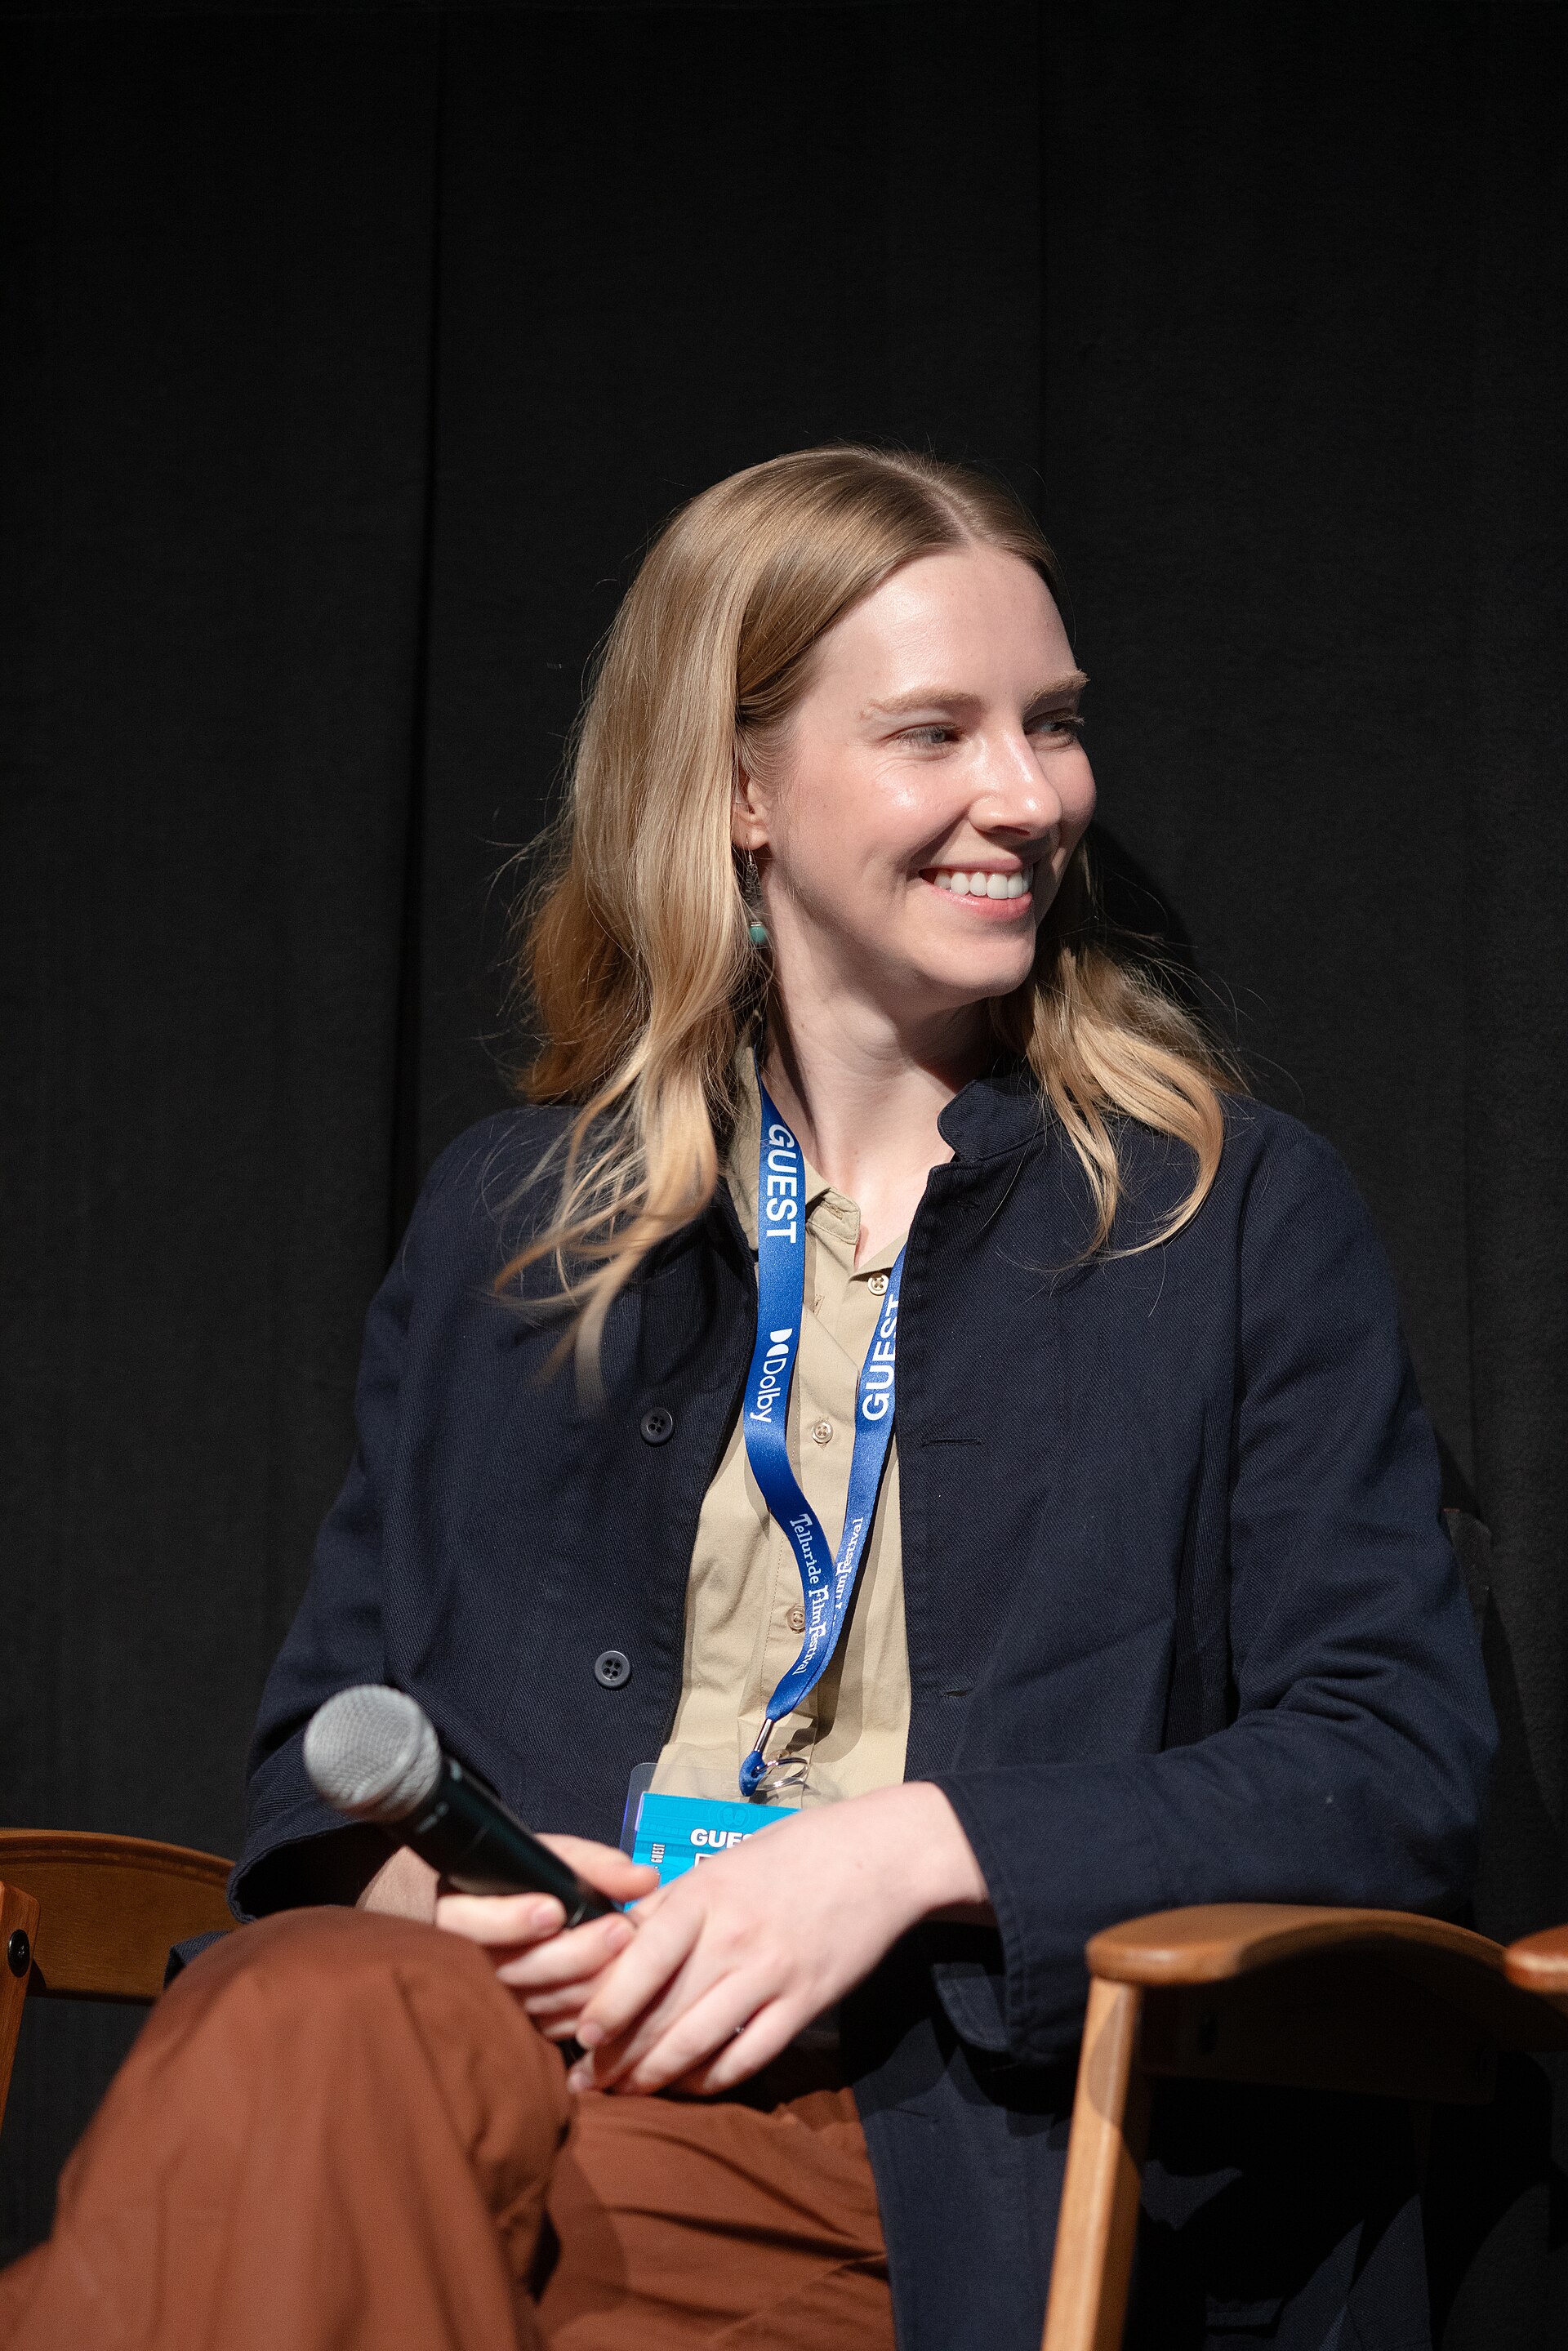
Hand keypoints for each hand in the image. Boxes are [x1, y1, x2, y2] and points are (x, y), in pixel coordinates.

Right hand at [434, 1836, 658, 2041]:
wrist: (528, 1910)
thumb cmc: (535, 1878)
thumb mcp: (557, 1857)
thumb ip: (595, 1866)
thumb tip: (643, 1879)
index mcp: (461, 1908)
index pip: (470, 1923)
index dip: (510, 1921)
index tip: (555, 1910)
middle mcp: (469, 1959)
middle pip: (511, 1969)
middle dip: (572, 1952)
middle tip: (620, 1930)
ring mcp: (494, 1997)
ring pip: (535, 2001)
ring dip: (587, 1982)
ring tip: (630, 1955)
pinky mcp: (520, 2021)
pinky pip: (551, 2025)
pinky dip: (585, 2009)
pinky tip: (619, 1991)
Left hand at [570, 1781, 987, 2097]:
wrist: (879, 1856)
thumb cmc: (793, 1854)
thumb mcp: (724, 1863)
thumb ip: (672, 1904)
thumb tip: (615, 1939)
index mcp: (707, 1894)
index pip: (642, 1957)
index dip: (606, 2003)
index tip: (578, 2034)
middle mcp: (735, 1937)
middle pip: (661, 2010)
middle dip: (616, 2054)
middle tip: (585, 2081)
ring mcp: (772, 1974)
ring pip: (698, 2042)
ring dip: (654, 2077)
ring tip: (624, 2093)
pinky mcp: (805, 2004)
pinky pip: (748, 2057)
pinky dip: (711, 2080)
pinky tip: (688, 2088)